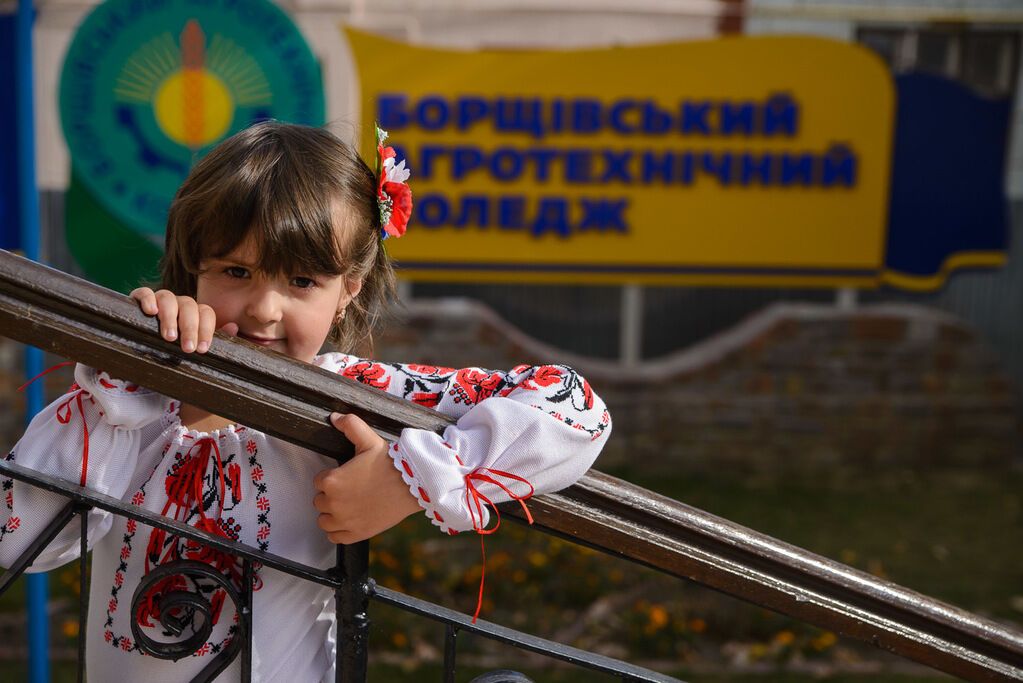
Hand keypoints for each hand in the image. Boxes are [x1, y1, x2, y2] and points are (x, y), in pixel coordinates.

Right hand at [130, 287, 235, 352]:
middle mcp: (179, 303)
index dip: (206, 330)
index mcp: (195, 313)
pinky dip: (148, 299)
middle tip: (187, 348)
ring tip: (169, 337)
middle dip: (190, 328)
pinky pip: (145, 292)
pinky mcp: (140, 299)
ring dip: (170, 317)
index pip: (206, 313)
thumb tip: (233, 327)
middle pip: (189, 306)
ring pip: (168, 298)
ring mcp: (160, 299)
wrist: (142, 342)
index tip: (202, 349)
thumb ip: (213, 336)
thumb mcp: (194, 343)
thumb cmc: (174, 344)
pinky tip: (151, 312)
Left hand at [313, 413, 420, 543]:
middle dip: (332, 495)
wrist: (414, 484)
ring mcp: (345, 521)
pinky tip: (349, 520)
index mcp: (332, 481)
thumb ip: (350, 425)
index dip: (332, 477)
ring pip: (324, 521)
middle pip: (320, 501)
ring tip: (348, 505)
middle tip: (351, 489)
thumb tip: (334, 417)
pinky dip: (338, 531)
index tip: (346, 476)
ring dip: (332, 514)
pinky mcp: (357, 533)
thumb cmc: (391, 463)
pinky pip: (334, 537)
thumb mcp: (369, 440)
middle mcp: (334, 503)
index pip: (318, 481)